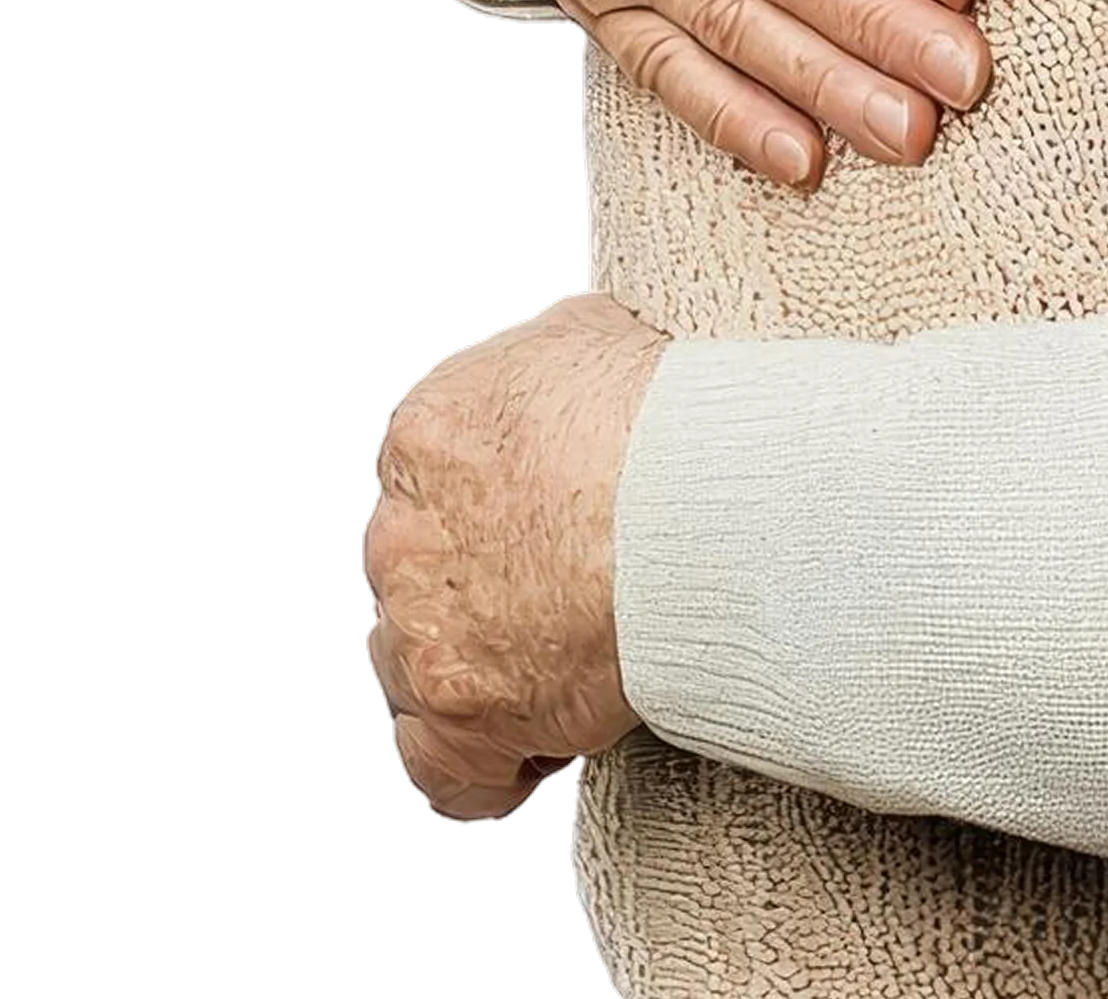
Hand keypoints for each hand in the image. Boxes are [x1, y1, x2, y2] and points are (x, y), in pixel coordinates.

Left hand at [364, 292, 670, 819]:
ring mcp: (426, 634)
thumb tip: (562, 386)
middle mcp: (404, 536)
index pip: (432, 486)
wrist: (703, 499)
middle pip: (419, 578)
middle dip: (482, 588)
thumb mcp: (595, 336)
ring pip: (415, 670)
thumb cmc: (674, 411)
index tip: (554, 525)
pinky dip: (484, 769)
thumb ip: (544, 376)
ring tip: (567, 666)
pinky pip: (444, 771)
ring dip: (478, 671)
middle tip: (571, 588)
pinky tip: (538, 750)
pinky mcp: (464, 717)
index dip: (497, 512)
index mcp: (428, 435)